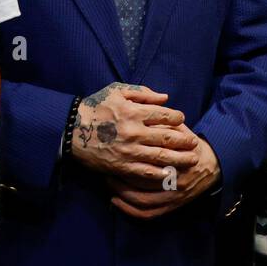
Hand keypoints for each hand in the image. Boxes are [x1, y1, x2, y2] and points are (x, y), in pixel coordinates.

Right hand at [69, 83, 197, 186]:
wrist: (71, 130)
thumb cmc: (96, 107)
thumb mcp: (116, 91)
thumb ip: (142, 92)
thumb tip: (165, 97)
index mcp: (133, 112)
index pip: (163, 115)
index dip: (176, 117)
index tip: (181, 119)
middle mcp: (134, 132)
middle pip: (167, 137)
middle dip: (184, 140)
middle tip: (194, 143)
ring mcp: (129, 151)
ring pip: (161, 156)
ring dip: (179, 159)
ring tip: (192, 160)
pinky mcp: (122, 165)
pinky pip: (145, 172)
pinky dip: (160, 174)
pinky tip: (170, 174)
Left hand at [107, 134, 221, 219]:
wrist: (212, 165)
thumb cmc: (190, 144)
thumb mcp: (179, 130)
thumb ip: (162, 125)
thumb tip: (140, 119)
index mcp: (176, 157)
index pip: (147, 159)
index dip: (128, 156)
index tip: (112, 150)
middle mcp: (175, 178)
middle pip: (141, 180)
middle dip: (120, 175)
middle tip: (105, 168)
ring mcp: (173, 195)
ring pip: (141, 200)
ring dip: (121, 193)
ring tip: (108, 184)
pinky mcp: (172, 206)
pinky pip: (147, 213)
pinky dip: (130, 210)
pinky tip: (116, 202)